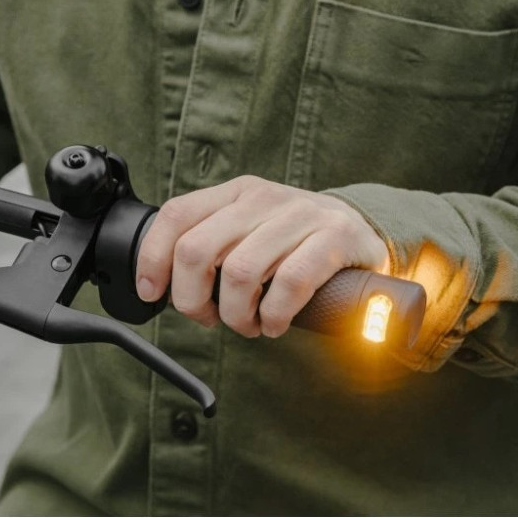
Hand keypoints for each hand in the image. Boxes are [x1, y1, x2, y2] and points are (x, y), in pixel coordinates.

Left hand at [135, 176, 389, 337]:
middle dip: (192, 299)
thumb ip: (213, 244)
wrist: (365, 234)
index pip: (177, 215)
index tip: (152, 292)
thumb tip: (161, 282)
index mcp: (238, 192)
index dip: (153, 259)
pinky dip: (274, 314)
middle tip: (210, 318)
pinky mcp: (335, 237)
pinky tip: (275, 323)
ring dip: (236, 315)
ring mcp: (302, 215)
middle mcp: (265, 197)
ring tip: (249, 324)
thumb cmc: (297, 244)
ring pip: (239, 272)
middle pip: (197, 250)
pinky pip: (290, 283)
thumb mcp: (251, 231)